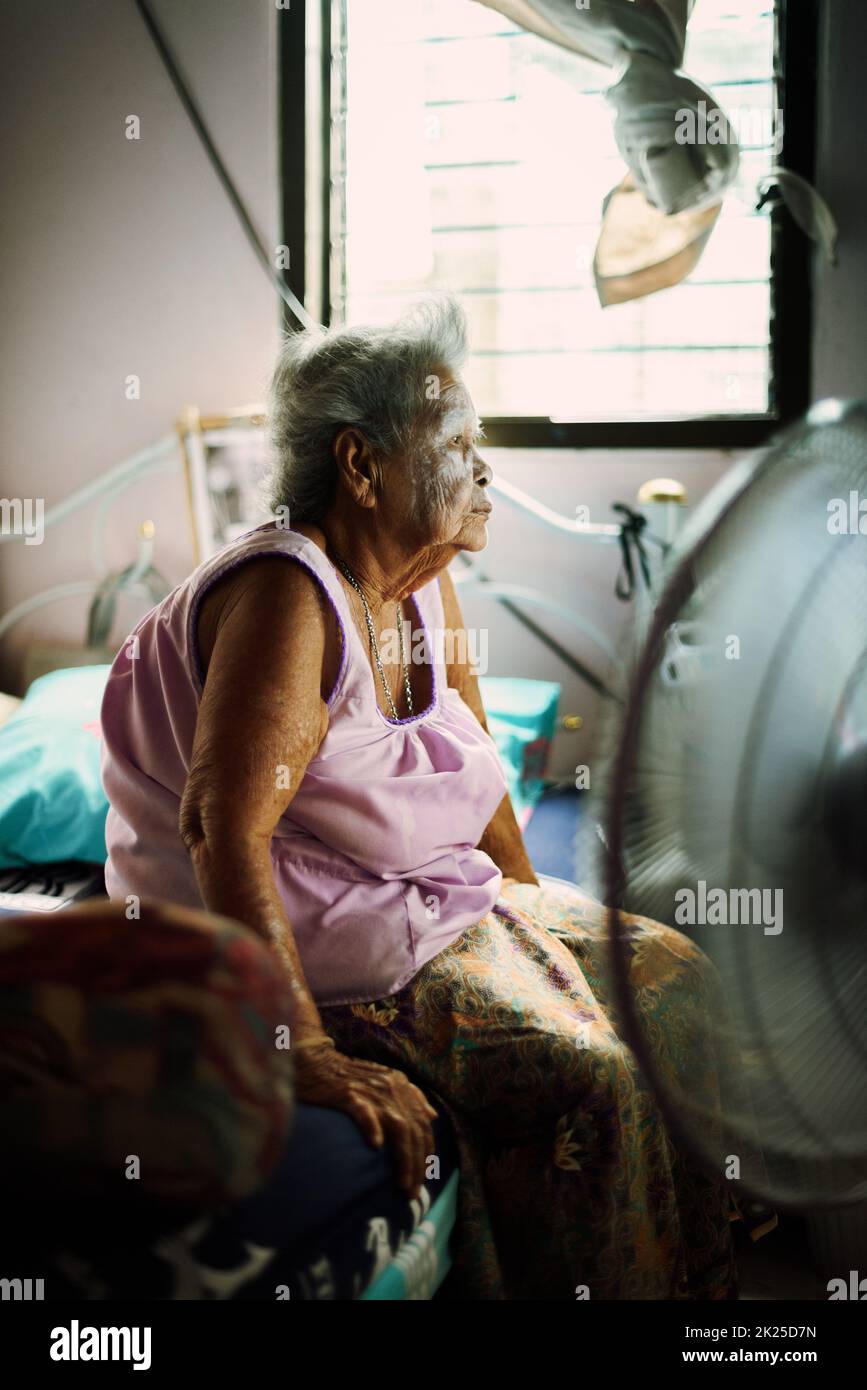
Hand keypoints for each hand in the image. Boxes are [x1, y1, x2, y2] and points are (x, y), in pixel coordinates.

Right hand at [292, 1040, 438, 1196]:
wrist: (313, 1060)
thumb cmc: (347, 1076)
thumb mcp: (384, 1080)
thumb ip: (409, 1097)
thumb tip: (433, 1116)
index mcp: (400, 1084)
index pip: (423, 1124)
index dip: (426, 1153)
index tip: (424, 1178)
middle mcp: (391, 1087)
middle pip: (414, 1130)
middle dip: (418, 1164)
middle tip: (413, 1192)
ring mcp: (370, 1090)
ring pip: (399, 1126)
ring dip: (404, 1157)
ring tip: (403, 1184)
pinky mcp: (348, 1094)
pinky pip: (364, 1112)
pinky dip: (373, 1128)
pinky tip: (376, 1146)